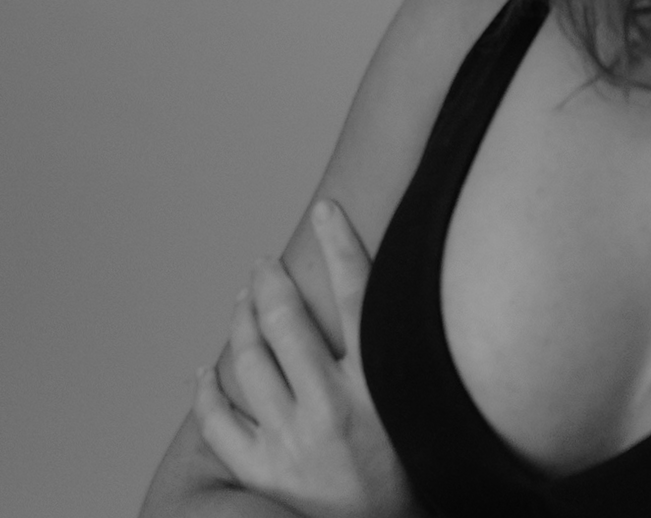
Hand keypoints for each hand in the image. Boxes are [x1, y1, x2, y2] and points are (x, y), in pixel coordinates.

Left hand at [194, 200, 417, 517]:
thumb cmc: (408, 463)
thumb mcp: (415, 399)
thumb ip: (395, 350)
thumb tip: (377, 294)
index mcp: (379, 383)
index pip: (360, 294)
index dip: (341, 243)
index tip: (325, 209)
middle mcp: (334, 408)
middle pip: (289, 321)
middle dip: (270, 282)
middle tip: (263, 265)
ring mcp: (293, 441)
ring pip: (249, 360)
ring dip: (241, 321)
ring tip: (243, 300)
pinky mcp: (263, 470)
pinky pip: (217, 419)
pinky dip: (206, 389)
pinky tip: (206, 369)